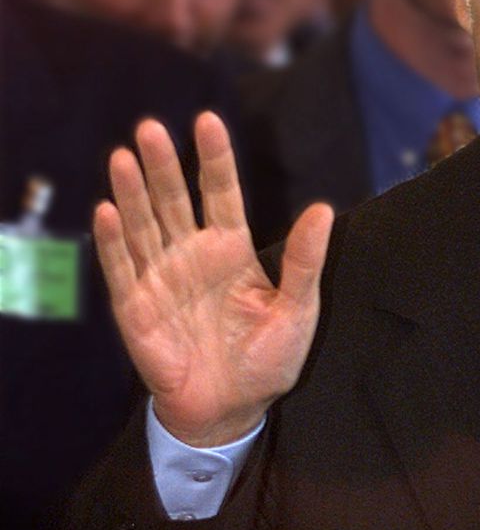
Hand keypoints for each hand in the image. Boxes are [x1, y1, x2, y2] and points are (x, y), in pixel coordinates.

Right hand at [94, 112, 332, 446]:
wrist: (235, 408)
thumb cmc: (269, 358)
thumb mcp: (298, 308)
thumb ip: (304, 260)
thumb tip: (322, 209)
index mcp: (231, 249)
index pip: (221, 192)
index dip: (214, 158)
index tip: (207, 120)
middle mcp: (193, 254)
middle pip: (174, 200)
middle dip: (163, 165)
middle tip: (151, 127)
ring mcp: (161, 278)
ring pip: (143, 225)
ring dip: (132, 192)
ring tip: (124, 156)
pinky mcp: (137, 308)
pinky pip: (122, 269)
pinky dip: (114, 242)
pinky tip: (107, 210)